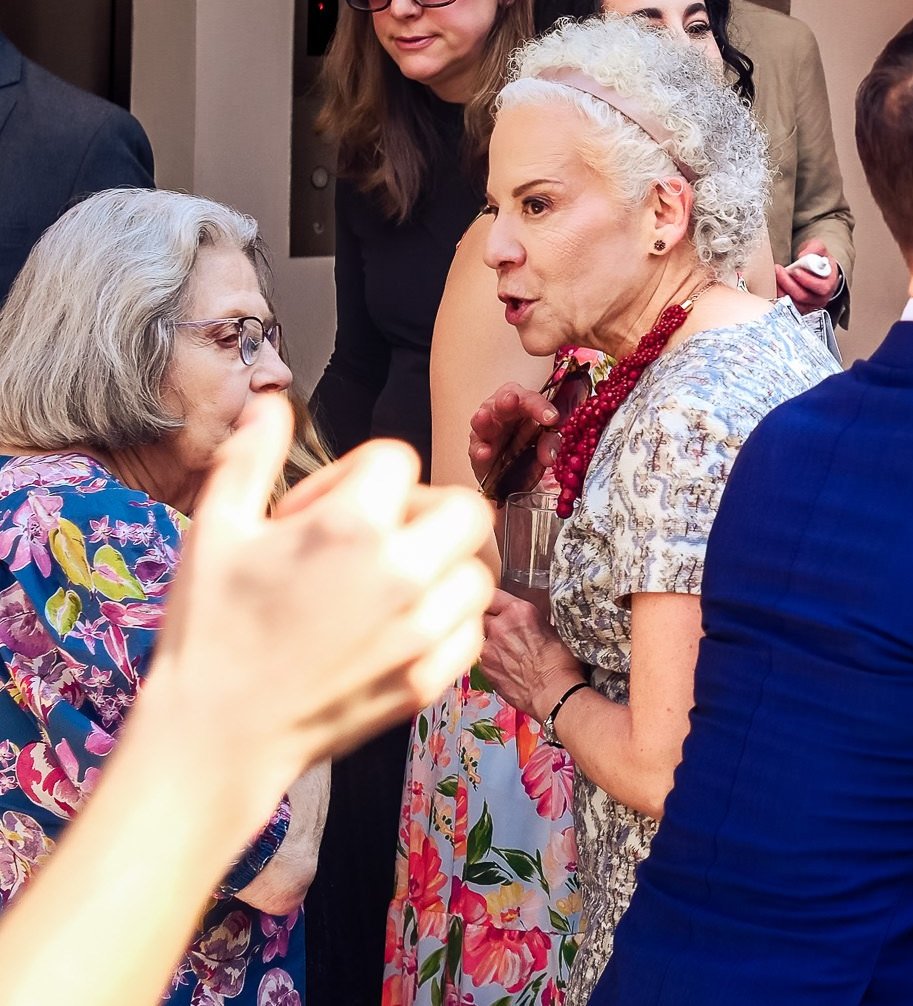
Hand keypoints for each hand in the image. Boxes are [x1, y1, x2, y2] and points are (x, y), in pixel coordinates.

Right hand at [151, 395, 494, 799]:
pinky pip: (473, 629)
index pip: (396, 459)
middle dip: (422, 511)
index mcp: (352, 525)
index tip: (318, 511)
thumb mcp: (216, 528)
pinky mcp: (432, 678)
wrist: (213, 737)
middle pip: (462, 508)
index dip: (354, 475)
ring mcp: (424, 631)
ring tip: (384, 586)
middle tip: (372, 538)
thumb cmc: (210, 630)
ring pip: (476, 570)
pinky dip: (447, 623)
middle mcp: (404, 573)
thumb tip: (273, 402)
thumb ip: (251, 455)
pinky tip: (398, 628)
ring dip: (440, 568)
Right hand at [469, 383, 559, 488]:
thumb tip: (548, 457)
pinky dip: (480, 451)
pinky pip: (476, 449)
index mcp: (522, 404)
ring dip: (484, 420)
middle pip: (502, 402)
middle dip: (506, 400)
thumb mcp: (545, 443)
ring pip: (483, 421)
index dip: (540, 406)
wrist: (513, 471)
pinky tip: (485, 453)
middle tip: (511, 399)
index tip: (552, 418)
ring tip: (482, 416)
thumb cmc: (529, 445)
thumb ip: (548, 444)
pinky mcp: (477, 451)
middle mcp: (501, 412)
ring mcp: (486, 430)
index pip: (531, 399)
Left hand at [479, 590, 584, 719]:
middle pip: (482, 614)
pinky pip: (483, 658)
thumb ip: (532, 620)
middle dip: (489, 619)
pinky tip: (508, 667)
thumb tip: (528, 619)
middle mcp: (499, 626)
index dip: (496, 600)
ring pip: (482, 638)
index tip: (497, 604)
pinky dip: (492, 660)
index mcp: (519, 611)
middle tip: (502, 628)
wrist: (554, 694)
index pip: (494, 594)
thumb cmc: (561, 663)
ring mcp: (488, 648)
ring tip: (509, 652)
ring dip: (491, 641)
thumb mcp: (554, 629)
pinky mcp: (484, 668)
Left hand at [773, 240, 841, 314]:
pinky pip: (786, 306)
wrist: (815, 269)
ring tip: (776, 275)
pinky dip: (778, 295)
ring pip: (793, 303)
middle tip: (780, 270)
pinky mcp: (798, 307)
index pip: (822, 287)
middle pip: (804, 296)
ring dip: (782, 289)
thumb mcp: (819, 249)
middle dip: (789, 283)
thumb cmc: (818, 260)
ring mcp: (809, 304)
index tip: (796, 270)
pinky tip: (775, 283)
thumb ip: (814, 249)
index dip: (807, 280)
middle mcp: (821, 297)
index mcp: (830, 283)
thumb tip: (803, 256)